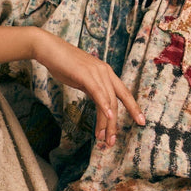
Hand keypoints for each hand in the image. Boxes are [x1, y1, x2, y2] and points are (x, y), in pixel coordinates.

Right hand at [30, 30, 145, 146]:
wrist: (49, 49)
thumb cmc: (63, 63)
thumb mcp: (83, 79)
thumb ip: (93, 89)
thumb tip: (99, 103)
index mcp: (106, 73)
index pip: (123, 93)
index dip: (133, 107)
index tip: (141, 121)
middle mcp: (105, 72)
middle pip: (118, 100)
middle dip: (117, 123)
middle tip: (113, 141)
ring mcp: (97, 73)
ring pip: (108, 101)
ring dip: (107, 122)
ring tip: (103, 138)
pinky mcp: (86, 75)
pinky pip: (98, 93)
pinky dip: (104, 106)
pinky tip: (108, 117)